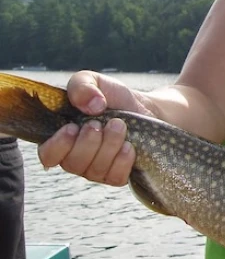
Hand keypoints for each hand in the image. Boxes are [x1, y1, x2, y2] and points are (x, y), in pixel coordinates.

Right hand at [37, 71, 144, 185]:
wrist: (142, 107)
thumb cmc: (111, 97)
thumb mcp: (93, 81)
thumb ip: (82, 85)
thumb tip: (91, 105)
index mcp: (61, 138)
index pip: (48, 155)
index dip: (58, 145)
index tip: (73, 127)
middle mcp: (75, 158)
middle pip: (73, 164)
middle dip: (89, 142)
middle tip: (100, 122)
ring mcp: (96, 170)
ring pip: (95, 171)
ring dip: (109, 145)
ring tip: (119, 125)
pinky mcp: (117, 175)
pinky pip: (115, 178)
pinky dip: (123, 160)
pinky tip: (129, 146)